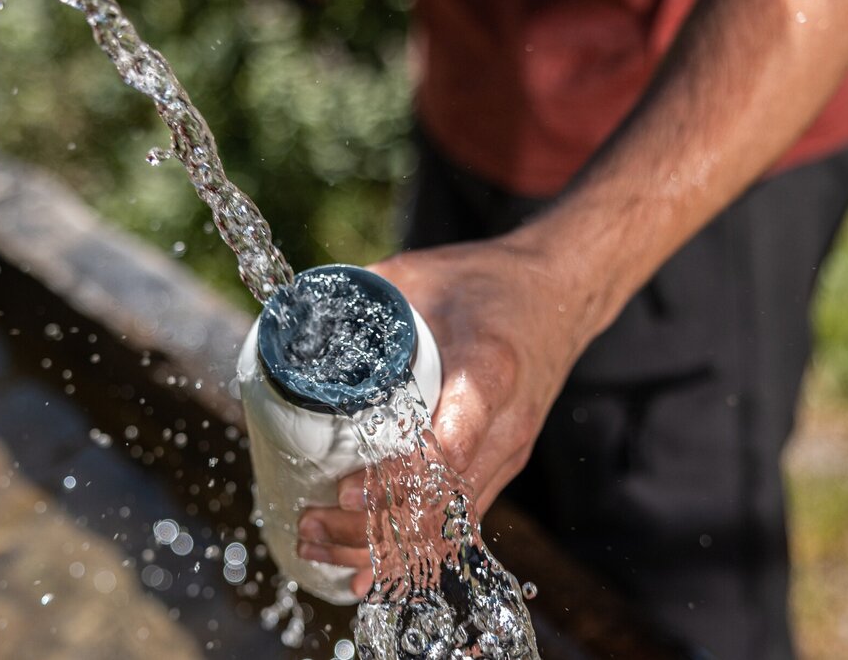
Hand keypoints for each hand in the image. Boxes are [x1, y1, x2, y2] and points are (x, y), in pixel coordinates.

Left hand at [296, 237, 598, 596]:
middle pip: (442, 504)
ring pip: (449, 527)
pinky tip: (364, 571)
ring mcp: (506, 453)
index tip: (342, 491)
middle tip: (308, 527)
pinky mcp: (500, 466)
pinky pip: (457, 522)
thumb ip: (359, 300)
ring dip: (383, 550)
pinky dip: (411, 551)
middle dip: (370, 531)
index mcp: (488, 371)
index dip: (394, 480)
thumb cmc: (487, 285)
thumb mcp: (421, 275)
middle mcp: (505, 425)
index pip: (447, 446)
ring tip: (318, 549)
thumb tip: (290, 324)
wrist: (557, 299)